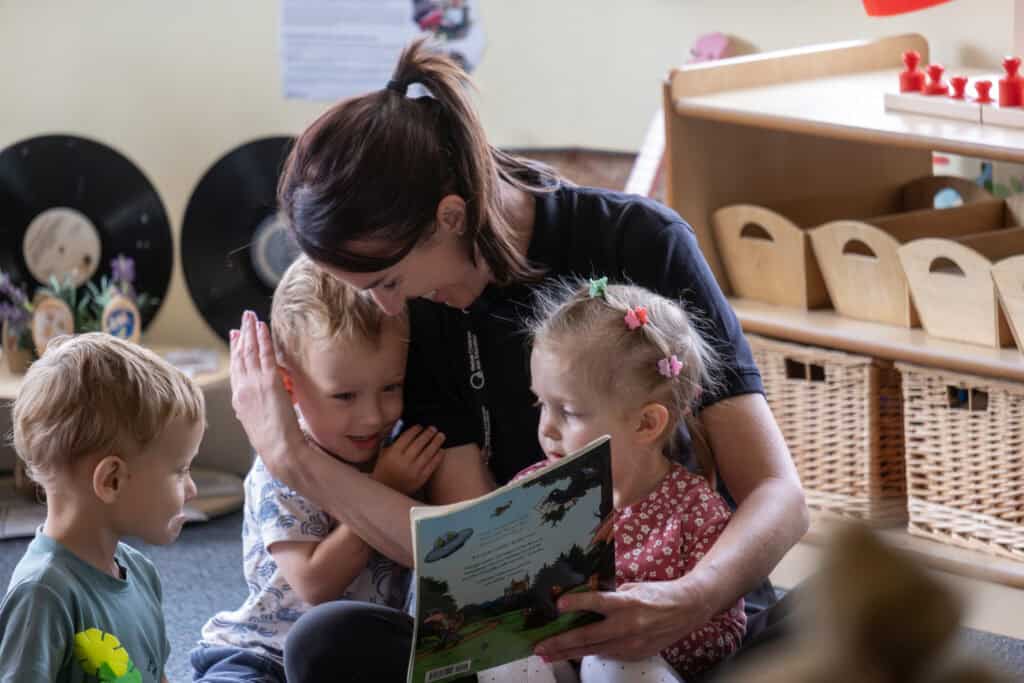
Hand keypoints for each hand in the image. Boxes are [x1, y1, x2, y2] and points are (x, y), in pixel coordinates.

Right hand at [230, 311, 305, 487]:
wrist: (279, 451)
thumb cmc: (274, 443)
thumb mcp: (257, 424)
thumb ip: (255, 410)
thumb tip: (256, 404)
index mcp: (239, 400)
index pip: (235, 369)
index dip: (235, 351)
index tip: (236, 337)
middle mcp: (243, 389)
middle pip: (240, 356)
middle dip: (241, 335)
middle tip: (242, 319)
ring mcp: (254, 384)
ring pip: (250, 351)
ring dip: (250, 331)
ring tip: (250, 316)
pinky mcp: (269, 382)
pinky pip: (265, 354)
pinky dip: (262, 339)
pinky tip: (262, 327)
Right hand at [373, 425, 445, 494]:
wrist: (387, 491)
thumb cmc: (384, 469)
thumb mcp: (383, 454)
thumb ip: (393, 442)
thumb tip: (408, 429)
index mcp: (393, 454)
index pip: (407, 437)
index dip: (415, 430)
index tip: (420, 426)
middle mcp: (403, 462)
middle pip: (419, 444)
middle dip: (428, 434)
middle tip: (433, 428)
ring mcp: (413, 471)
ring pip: (428, 453)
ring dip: (436, 443)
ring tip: (441, 435)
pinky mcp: (421, 479)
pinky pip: (432, 465)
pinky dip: (438, 456)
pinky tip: (441, 450)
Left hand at [534, 577, 713, 661]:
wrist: (687, 609)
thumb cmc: (658, 593)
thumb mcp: (633, 587)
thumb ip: (611, 596)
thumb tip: (588, 600)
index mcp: (627, 603)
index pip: (597, 603)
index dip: (577, 603)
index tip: (558, 605)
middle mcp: (628, 625)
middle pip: (588, 636)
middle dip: (561, 643)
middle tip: (540, 647)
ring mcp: (631, 643)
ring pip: (593, 650)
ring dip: (569, 653)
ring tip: (549, 655)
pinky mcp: (636, 654)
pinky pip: (608, 654)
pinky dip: (592, 652)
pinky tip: (576, 653)